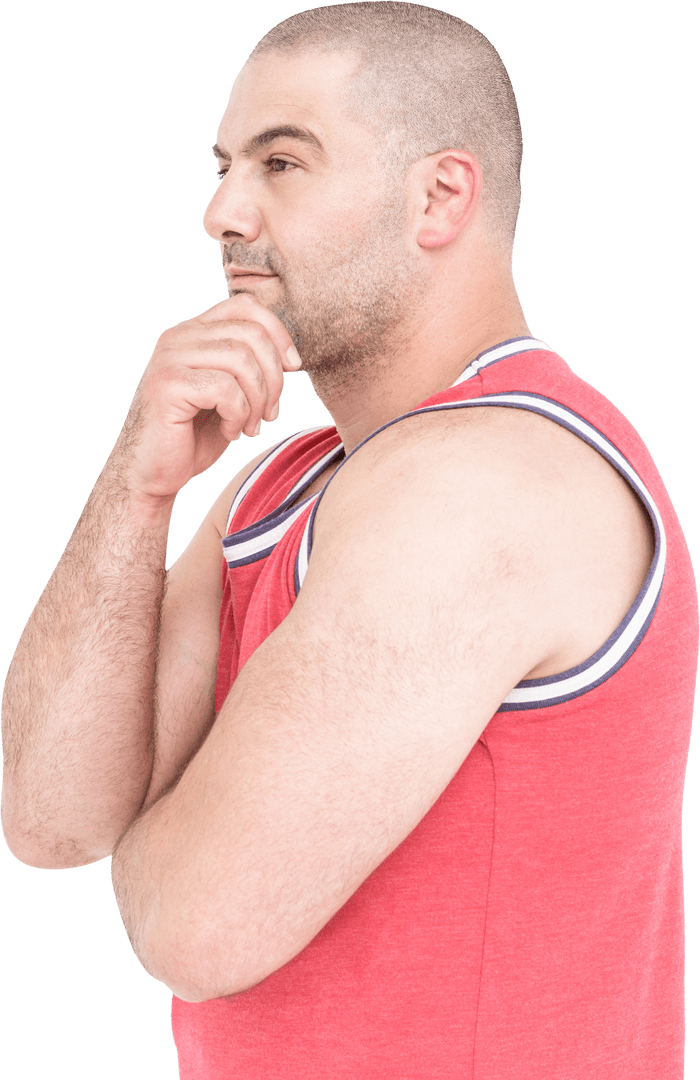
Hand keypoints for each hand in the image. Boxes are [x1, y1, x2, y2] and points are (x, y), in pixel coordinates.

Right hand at [110, 294, 301, 500]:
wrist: (152, 474)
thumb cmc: (192, 438)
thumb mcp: (229, 395)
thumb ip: (250, 368)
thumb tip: (291, 359)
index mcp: (194, 332)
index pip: (246, 305)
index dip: (278, 333)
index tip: (293, 368)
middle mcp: (178, 336)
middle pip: (251, 333)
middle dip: (274, 377)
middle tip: (270, 414)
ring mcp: (169, 358)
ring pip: (242, 360)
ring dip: (257, 400)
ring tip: (250, 427)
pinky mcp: (166, 385)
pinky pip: (225, 389)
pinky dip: (238, 415)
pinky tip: (230, 432)